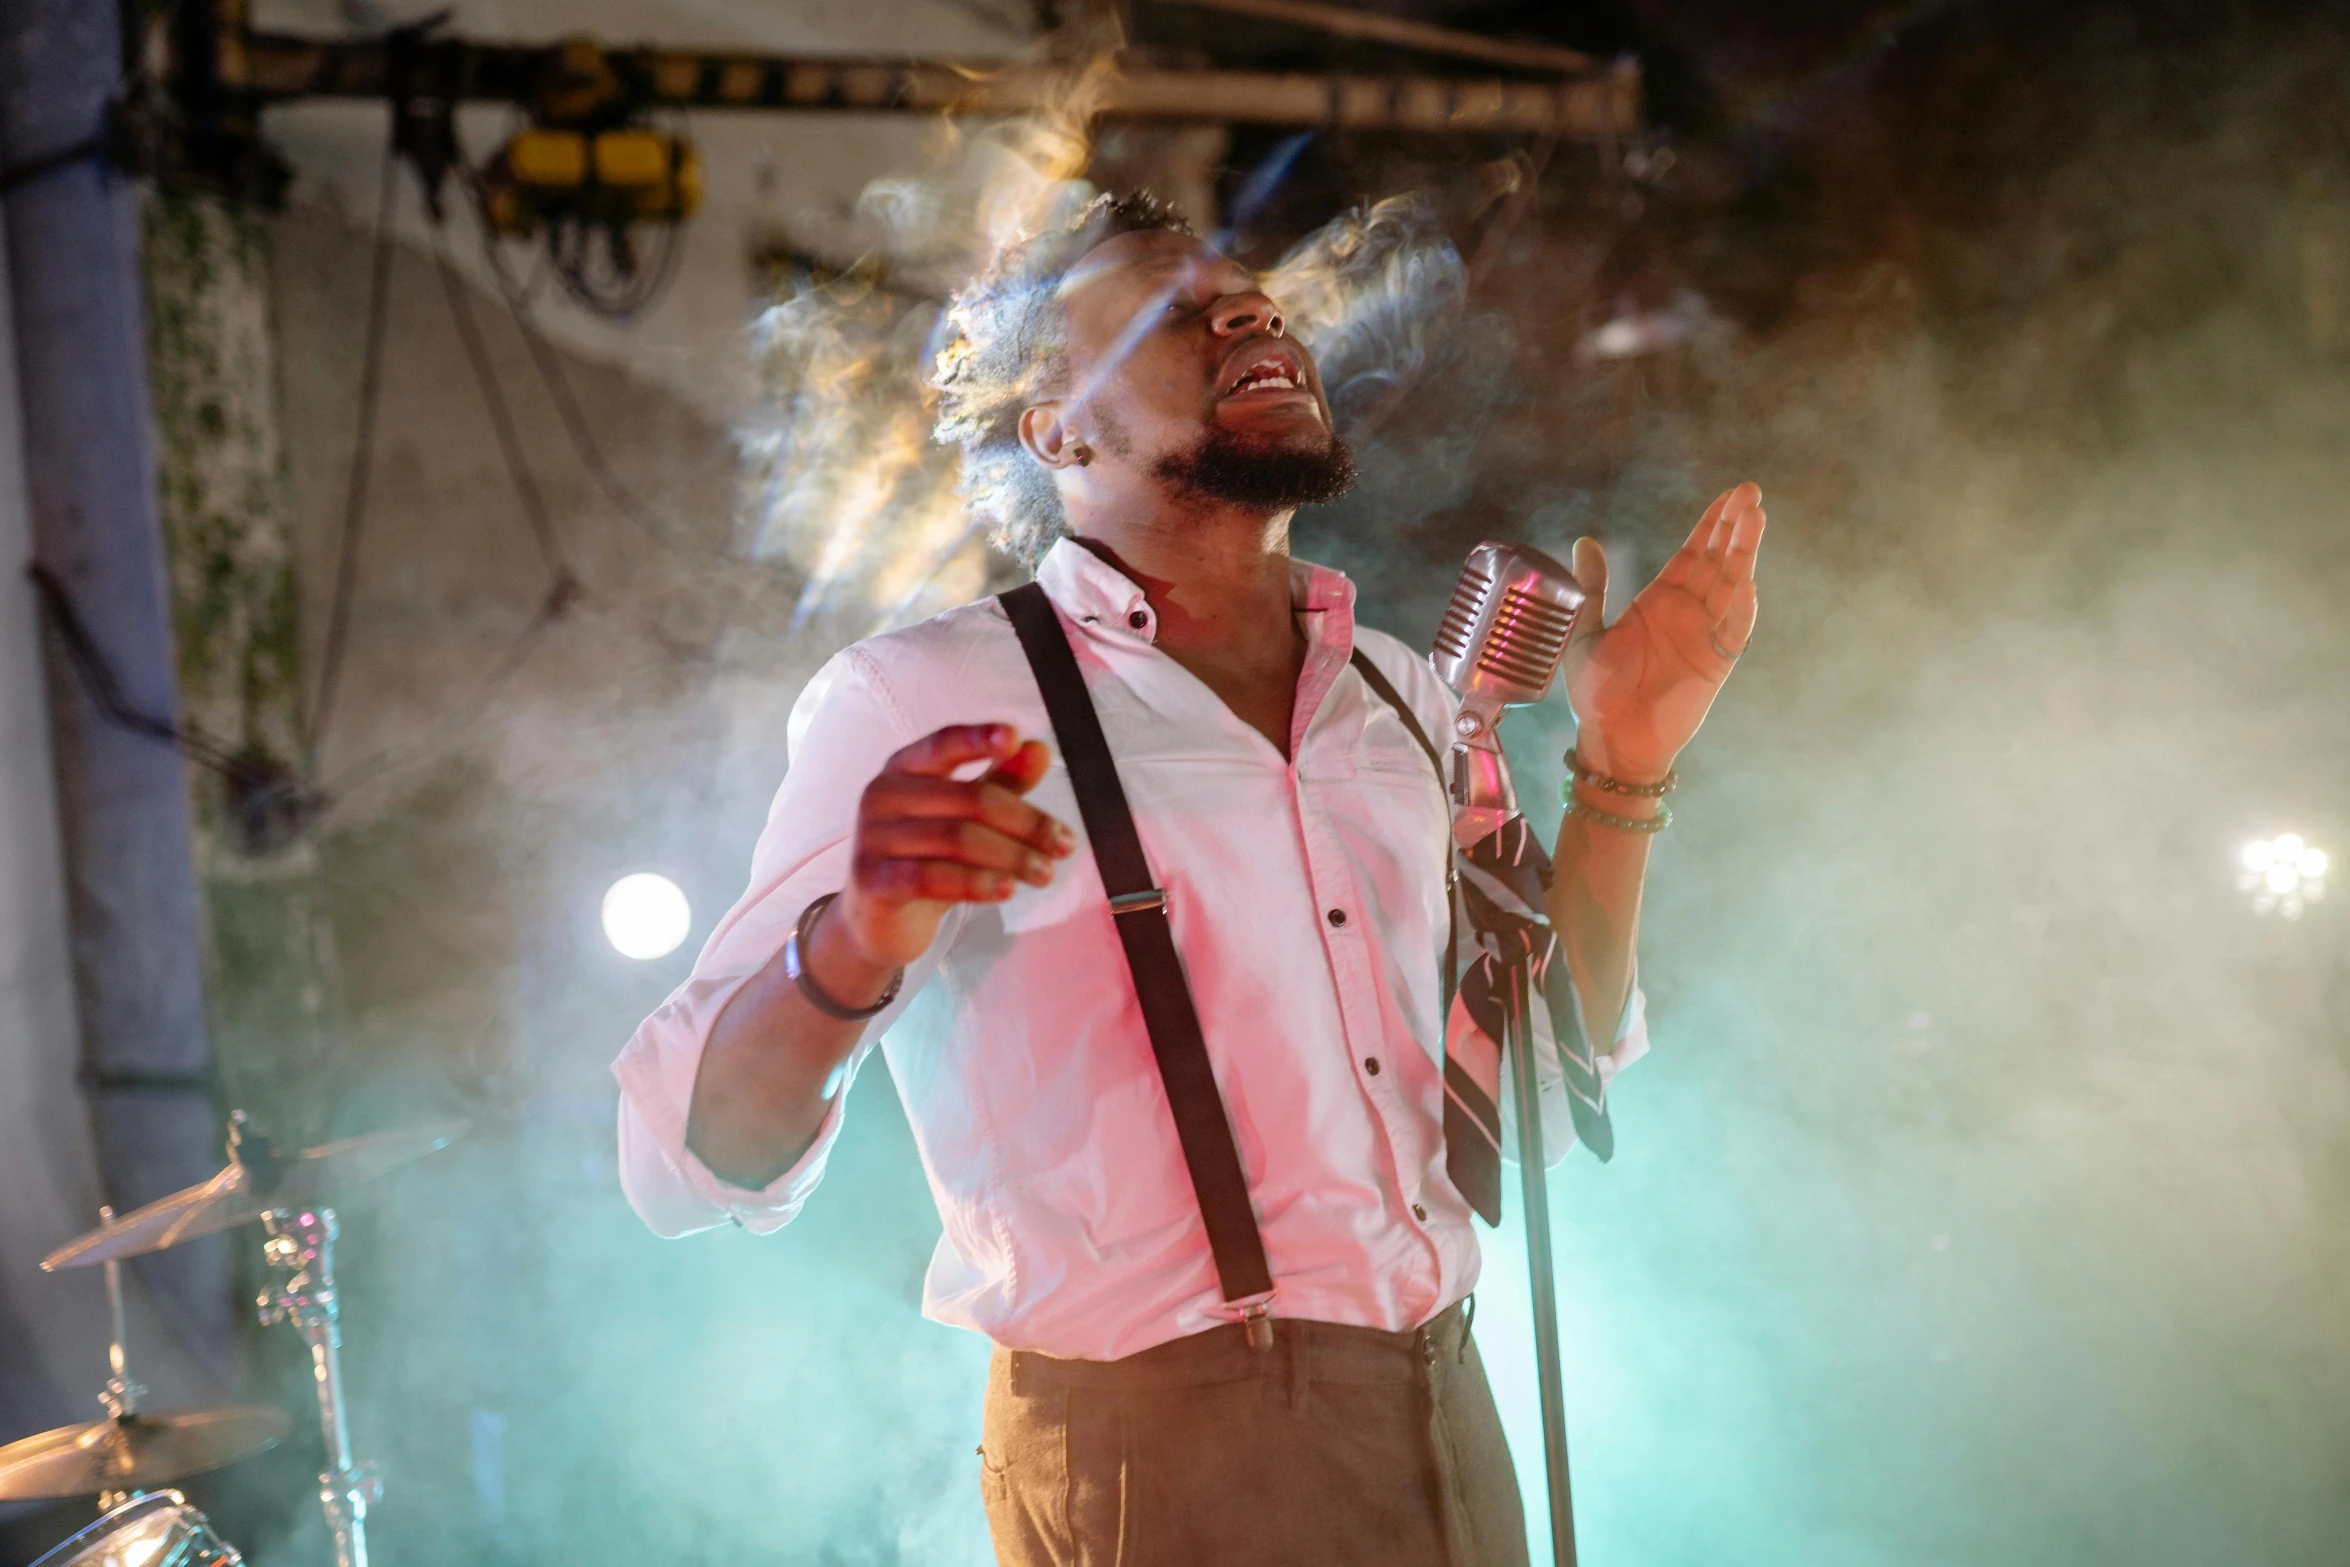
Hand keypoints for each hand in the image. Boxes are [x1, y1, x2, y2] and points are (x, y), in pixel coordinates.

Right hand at [827, 724, 1074, 975]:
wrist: (877, 919)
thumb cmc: (925, 857)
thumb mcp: (964, 817)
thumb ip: (1001, 782)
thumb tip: (1039, 750)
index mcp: (904, 768)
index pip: (942, 744)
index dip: (977, 738)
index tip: (1013, 737)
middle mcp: (882, 794)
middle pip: (969, 799)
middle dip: (1025, 822)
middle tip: (1063, 845)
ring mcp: (872, 837)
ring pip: (957, 839)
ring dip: (1012, 857)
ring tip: (1045, 873)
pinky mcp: (871, 879)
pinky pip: (930, 877)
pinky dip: (976, 883)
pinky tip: (1007, 890)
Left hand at [1561, 482, 1765, 781]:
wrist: (1611, 741)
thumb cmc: (1595, 693)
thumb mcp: (1585, 633)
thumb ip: (1592, 588)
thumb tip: (1585, 541)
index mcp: (1659, 601)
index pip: (1693, 552)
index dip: (1711, 523)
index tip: (1730, 495)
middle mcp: (1687, 613)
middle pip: (1718, 560)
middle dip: (1734, 526)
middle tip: (1750, 492)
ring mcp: (1705, 636)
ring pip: (1731, 586)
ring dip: (1743, 553)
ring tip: (1754, 517)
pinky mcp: (1716, 665)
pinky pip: (1734, 631)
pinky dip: (1742, 607)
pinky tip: (1747, 580)